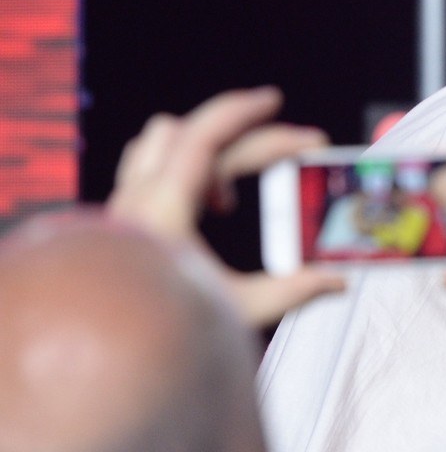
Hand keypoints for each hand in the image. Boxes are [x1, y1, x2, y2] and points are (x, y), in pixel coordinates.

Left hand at [106, 86, 344, 326]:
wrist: (104, 350)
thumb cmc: (159, 328)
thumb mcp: (237, 308)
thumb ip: (291, 290)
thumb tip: (336, 280)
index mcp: (163, 205)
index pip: (204, 136)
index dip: (242, 112)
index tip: (274, 101)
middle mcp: (138, 197)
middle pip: (197, 139)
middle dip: (252, 139)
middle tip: (296, 153)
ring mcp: (124, 207)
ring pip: (162, 145)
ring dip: (207, 151)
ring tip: (237, 190)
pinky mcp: (122, 220)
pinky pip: (149, 169)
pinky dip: (183, 170)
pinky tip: (208, 205)